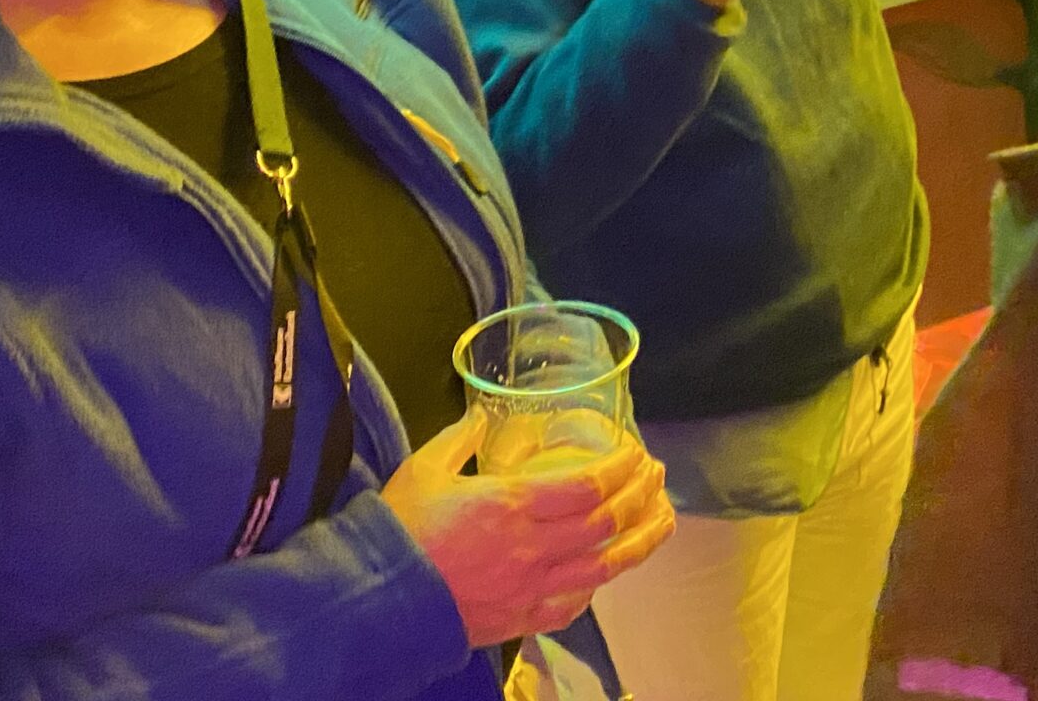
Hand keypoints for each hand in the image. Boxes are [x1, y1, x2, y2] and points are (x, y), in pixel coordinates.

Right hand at [379, 413, 674, 645]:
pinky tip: (607, 573)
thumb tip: (482, 416)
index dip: (621, 468)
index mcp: (512, 505)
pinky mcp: (519, 621)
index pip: (588, 486)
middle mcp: (532, 548)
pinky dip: (596, 587)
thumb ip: (460, 439)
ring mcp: (530, 589)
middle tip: (656, 476)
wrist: (374, 601)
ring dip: (641, 542)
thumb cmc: (398, 531)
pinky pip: (572, 606)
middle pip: (606, 523)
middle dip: (640, 496)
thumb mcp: (424, 470)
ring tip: (664, 521)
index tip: (636, 452)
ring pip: (604, 568)